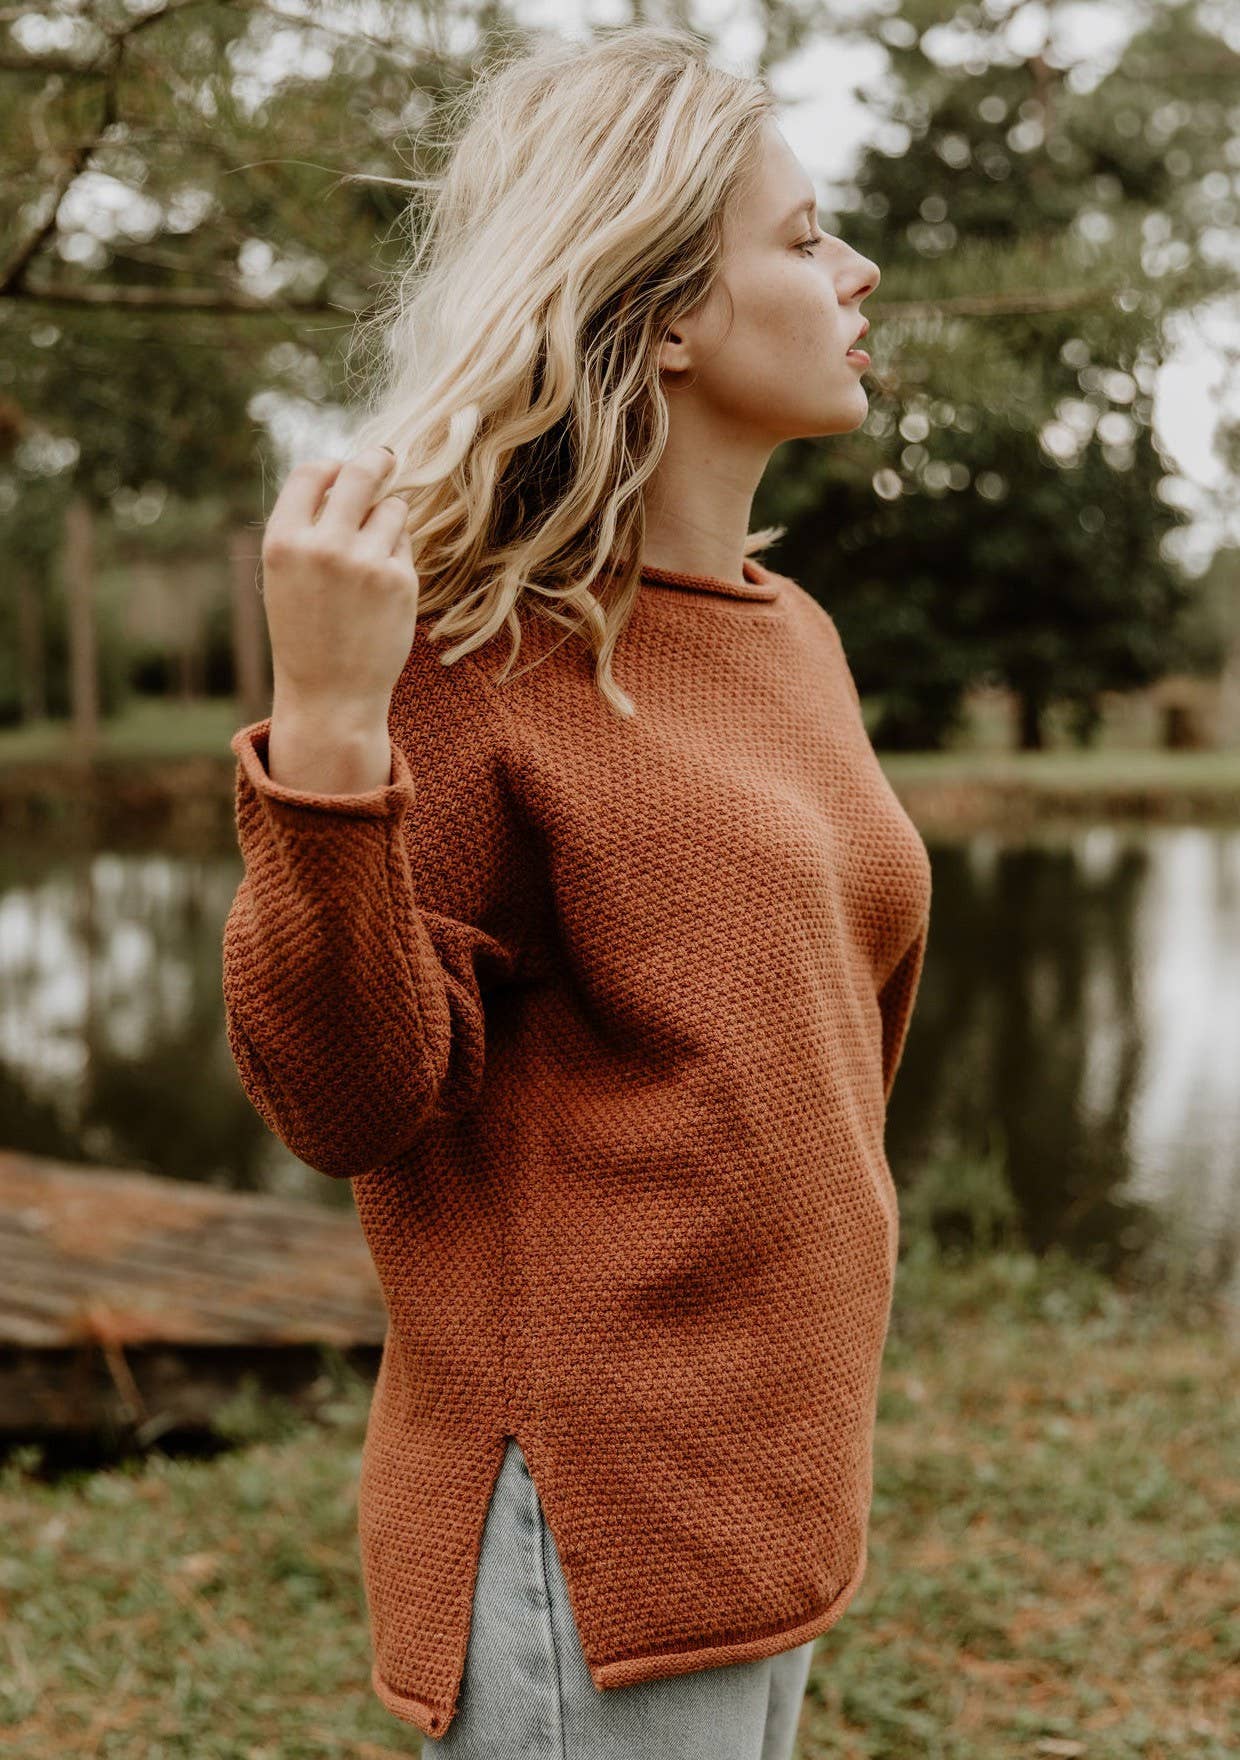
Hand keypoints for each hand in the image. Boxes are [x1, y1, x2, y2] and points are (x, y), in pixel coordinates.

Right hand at [260, 446, 417, 723]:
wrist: (330, 695)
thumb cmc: (306, 632)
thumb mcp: (287, 575)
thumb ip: (308, 526)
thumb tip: (346, 473)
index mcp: (284, 542)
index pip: (312, 473)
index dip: (331, 467)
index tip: (344, 469)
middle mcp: (324, 546)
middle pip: (360, 473)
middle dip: (376, 462)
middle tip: (386, 458)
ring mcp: (366, 562)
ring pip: (392, 508)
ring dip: (388, 518)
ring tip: (371, 555)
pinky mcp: (400, 581)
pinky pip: (405, 545)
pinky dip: (397, 555)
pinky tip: (381, 589)